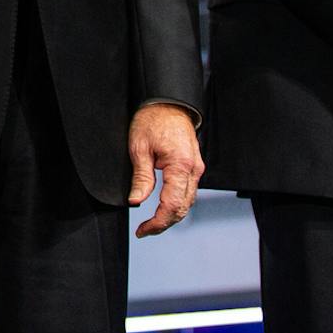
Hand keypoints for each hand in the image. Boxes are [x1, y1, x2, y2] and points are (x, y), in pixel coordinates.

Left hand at [128, 102, 203, 237]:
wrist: (168, 102)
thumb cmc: (153, 119)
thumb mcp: (139, 148)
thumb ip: (141, 178)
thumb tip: (136, 201)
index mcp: (180, 166)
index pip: (171, 206)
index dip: (157, 223)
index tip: (142, 230)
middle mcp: (193, 169)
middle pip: (183, 208)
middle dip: (164, 224)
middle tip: (145, 231)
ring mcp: (196, 168)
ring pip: (188, 202)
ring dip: (171, 216)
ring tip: (152, 223)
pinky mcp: (194, 166)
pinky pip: (188, 192)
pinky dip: (177, 204)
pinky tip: (164, 207)